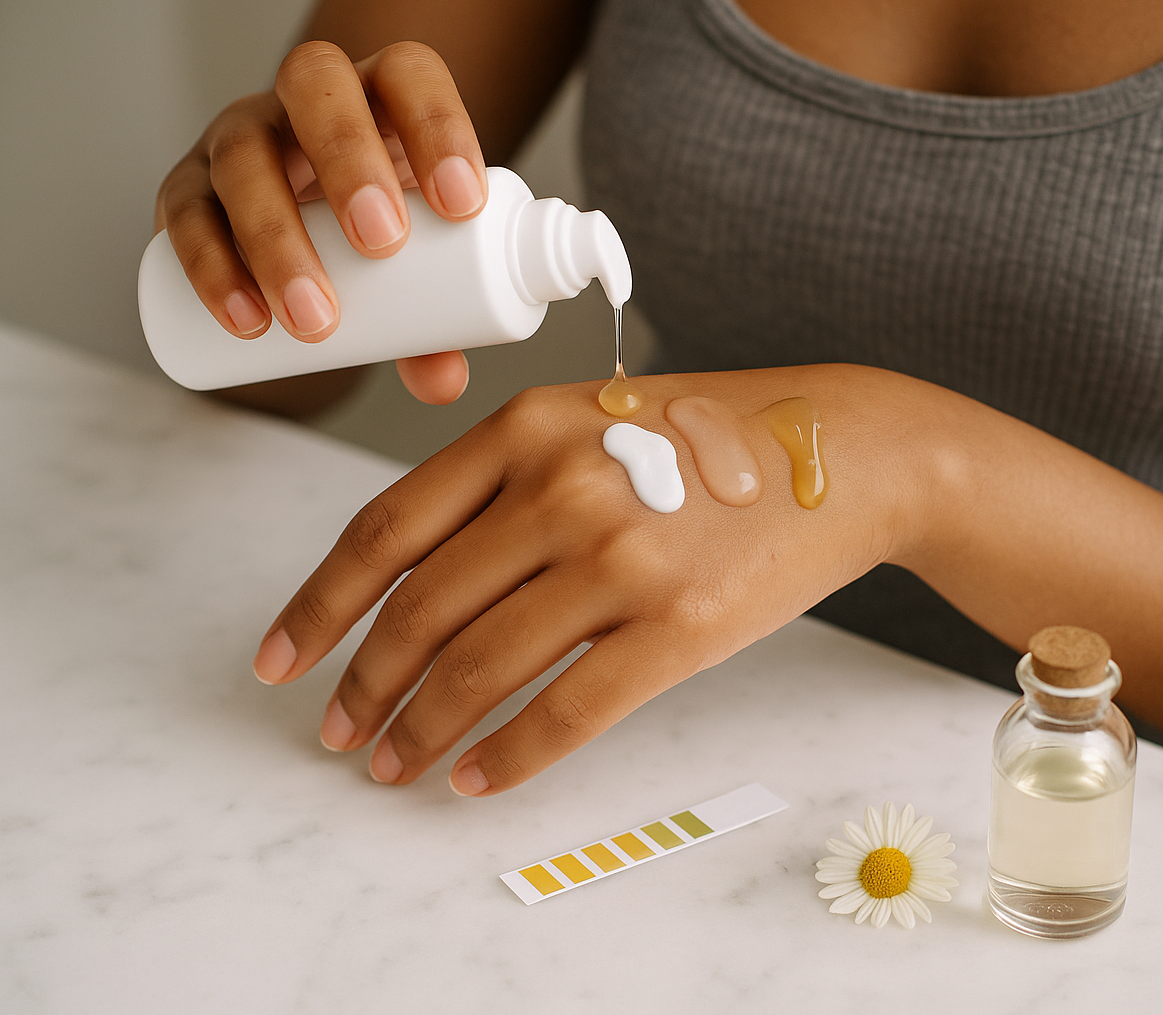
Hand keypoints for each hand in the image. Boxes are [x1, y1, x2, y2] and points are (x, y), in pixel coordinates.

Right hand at [153, 40, 488, 404]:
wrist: (296, 232)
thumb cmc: (377, 236)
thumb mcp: (418, 266)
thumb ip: (439, 323)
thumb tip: (443, 383)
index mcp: (380, 98)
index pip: (409, 75)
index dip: (437, 125)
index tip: (461, 204)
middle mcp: (304, 103)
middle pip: (318, 90)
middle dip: (350, 160)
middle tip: (383, 243)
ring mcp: (238, 138)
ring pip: (244, 156)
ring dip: (277, 237)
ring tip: (316, 319)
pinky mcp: (187, 188)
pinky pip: (186, 214)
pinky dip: (212, 269)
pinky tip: (246, 320)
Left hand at [251, 366, 932, 793]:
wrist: (845, 453)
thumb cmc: (716, 439)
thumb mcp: (597, 417)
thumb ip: (508, 476)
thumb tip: (418, 579)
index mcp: (529, 428)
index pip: (387, 528)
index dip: (320, 605)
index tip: (281, 659)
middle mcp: (565, 487)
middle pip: (423, 609)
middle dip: (365, 685)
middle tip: (338, 733)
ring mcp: (624, 560)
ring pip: (482, 668)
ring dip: (421, 730)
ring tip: (392, 766)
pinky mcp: (680, 628)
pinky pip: (567, 712)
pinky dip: (508, 758)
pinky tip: (475, 779)